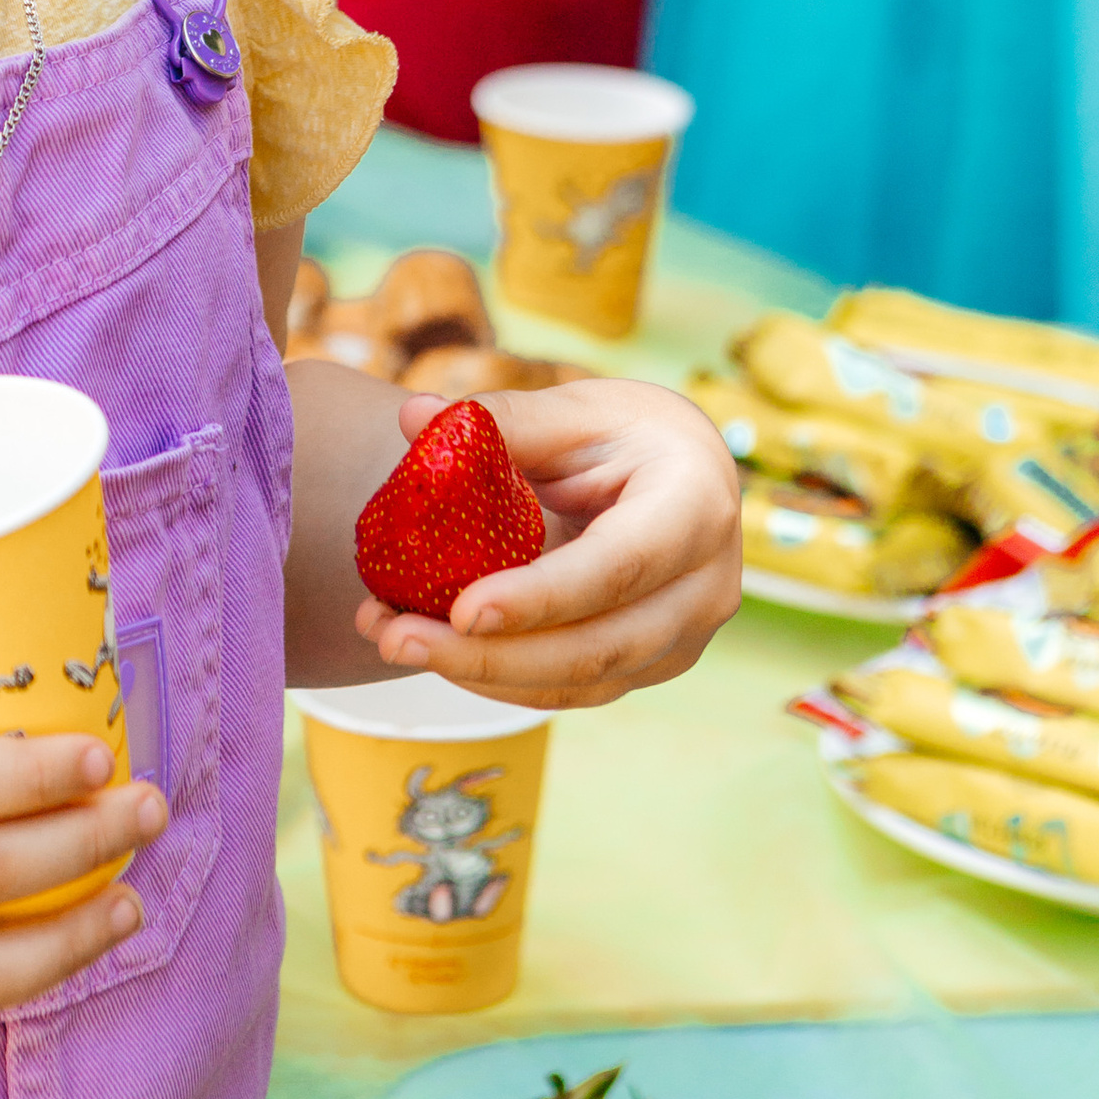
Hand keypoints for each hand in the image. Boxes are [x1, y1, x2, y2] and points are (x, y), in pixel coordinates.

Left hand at [352, 377, 740, 708]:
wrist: (681, 471)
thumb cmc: (626, 432)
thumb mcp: (575, 410)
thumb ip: (502, 420)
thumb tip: (413, 417)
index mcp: (695, 508)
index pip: (619, 567)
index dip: (542, 597)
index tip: (463, 611)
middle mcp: (705, 588)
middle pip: (597, 646)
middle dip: (489, 655)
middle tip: (396, 638)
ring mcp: (683, 638)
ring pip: (581, 681)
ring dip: (480, 673)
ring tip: (393, 638)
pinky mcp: (650, 664)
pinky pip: (572, 688)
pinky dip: (500, 677)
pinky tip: (435, 648)